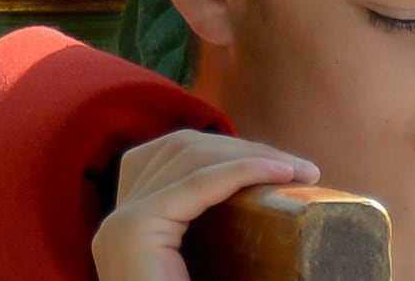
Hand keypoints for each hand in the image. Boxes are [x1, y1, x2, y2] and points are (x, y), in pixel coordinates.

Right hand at [91, 128, 319, 280]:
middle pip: (178, 148)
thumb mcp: (216, 276)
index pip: (174, 161)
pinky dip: (243, 170)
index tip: (281, 168)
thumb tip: (295, 210)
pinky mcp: (134, 232)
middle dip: (241, 145)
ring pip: (187, 155)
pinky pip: (196, 185)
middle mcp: (116, 221)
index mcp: (131, 231)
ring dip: (249, 152)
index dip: (227, 151)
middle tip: (299, 168)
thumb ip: (228, 246)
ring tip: (298, 169)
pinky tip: (282, 172)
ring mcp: (120, 225)